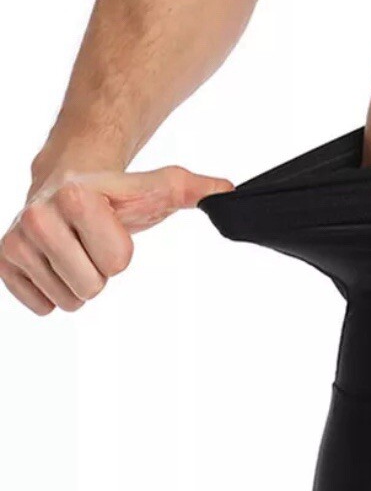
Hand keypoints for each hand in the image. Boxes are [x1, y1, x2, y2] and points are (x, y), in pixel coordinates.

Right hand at [1, 166, 232, 314]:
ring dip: (78, 284)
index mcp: (75, 198)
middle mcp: (36, 217)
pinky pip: (42, 306)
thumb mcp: (156, 190)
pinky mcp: (3, 263)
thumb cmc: (116, 194)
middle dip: (99, 272)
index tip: (111, 230)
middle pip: (91, 287)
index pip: (116, 263)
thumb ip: (192, 190)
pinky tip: (55, 264)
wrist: (64, 183)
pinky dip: (54, 292)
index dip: (121, 252)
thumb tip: (228, 192)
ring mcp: (16, 242)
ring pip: (69, 300)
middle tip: (91, 246)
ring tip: (74, 252)